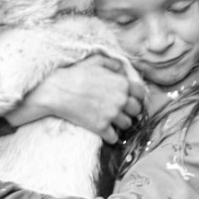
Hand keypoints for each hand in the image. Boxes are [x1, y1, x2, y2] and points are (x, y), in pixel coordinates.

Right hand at [6, 55, 146, 143]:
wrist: (57, 92)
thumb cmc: (75, 74)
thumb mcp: (96, 61)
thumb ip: (113, 64)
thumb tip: (123, 70)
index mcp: (122, 83)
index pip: (141, 93)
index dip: (136, 97)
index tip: (129, 100)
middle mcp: (121, 100)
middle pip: (136, 111)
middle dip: (129, 111)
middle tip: (119, 111)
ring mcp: (111, 115)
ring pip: (127, 125)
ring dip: (120, 124)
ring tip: (110, 120)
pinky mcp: (101, 127)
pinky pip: (114, 138)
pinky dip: (110, 136)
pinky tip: (104, 131)